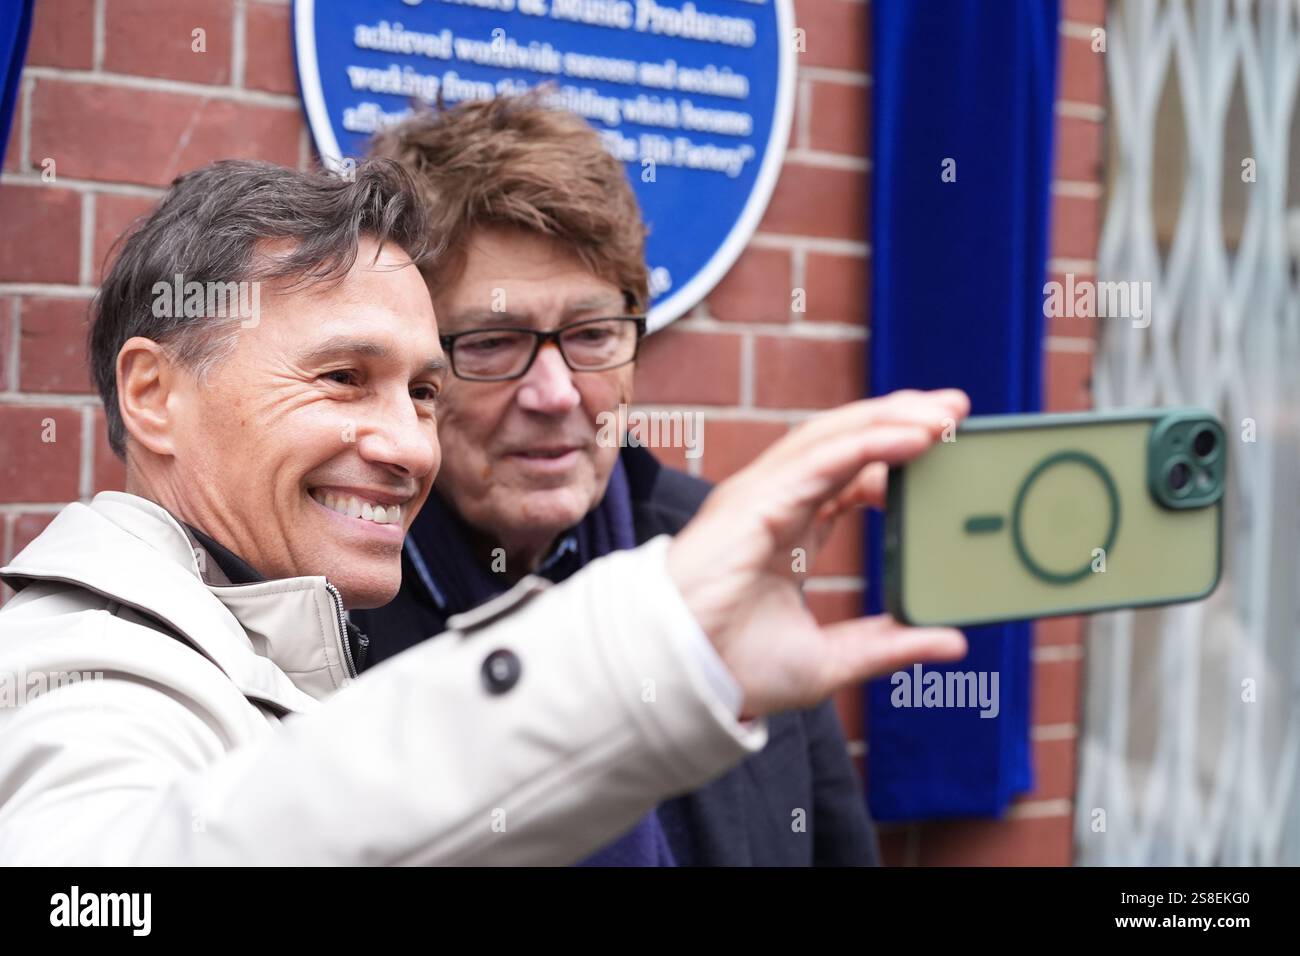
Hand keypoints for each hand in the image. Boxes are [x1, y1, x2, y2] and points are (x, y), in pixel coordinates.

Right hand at [667, 388, 971, 716]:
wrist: (678, 678)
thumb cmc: (731, 668)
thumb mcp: (829, 660)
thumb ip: (888, 646)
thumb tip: (952, 641)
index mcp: (790, 531)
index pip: (850, 473)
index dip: (895, 455)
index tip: (946, 450)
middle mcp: (777, 502)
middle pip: (846, 441)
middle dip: (902, 417)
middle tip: (959, 410)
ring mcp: (763, 496)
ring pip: (834, 437)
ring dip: (893, 418)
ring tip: (948, 414)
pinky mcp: (756, 502)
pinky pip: (822, 459)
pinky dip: (870, 442)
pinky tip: (915, 437)